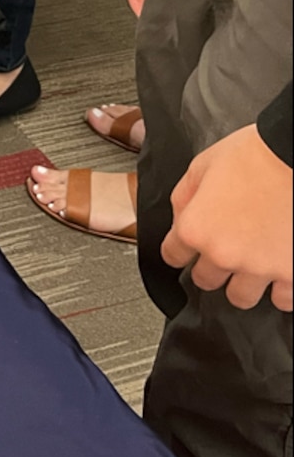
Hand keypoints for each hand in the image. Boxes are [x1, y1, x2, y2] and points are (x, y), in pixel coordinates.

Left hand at [163, 124, 292, 310]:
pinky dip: (282, 290)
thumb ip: (184, 198)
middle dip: (211, 268)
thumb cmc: (255, 156)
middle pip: (206, 281)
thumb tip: (180, 218)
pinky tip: (281, 274)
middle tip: (225, 252)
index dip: (178, 250)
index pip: (173, 256)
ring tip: (254, 265)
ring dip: (245, 283)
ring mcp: (261, 268)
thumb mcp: (201, 166)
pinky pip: (284, 300)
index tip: (185, 250)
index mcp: (196, 228)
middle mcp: (224, 254)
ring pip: (242, 297)